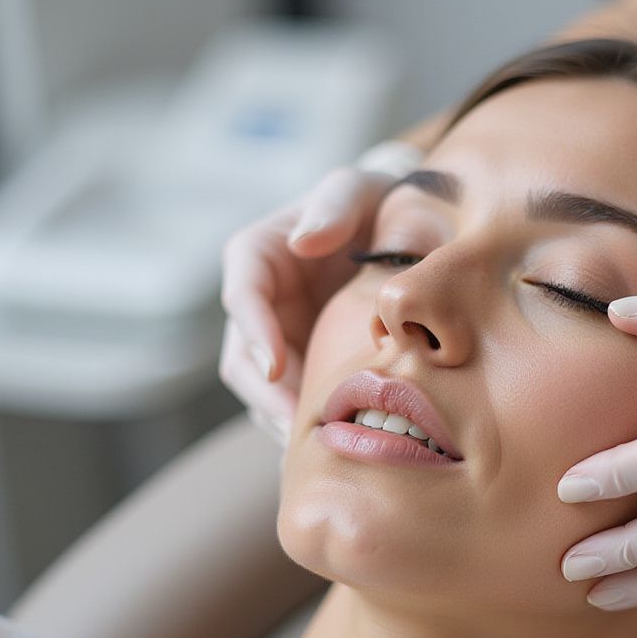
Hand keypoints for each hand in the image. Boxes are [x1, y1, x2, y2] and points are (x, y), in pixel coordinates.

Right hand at [218, 141, 422, 441]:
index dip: (254, 334)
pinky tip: (337, 449)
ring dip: (287, 418)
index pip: (242, 298)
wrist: (395, 224)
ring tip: (321, 447)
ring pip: (263, 390)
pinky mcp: (300, 362)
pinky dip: (308, 423)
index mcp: (256, 256)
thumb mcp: (353, 189)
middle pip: (242, 359)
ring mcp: (275, 338)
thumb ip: (333, 206)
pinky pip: (293, 399)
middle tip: (302, 425)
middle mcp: (256, 303)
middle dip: (268, 395)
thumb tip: (306, 241)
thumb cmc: (369, 200)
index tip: (276, 366)